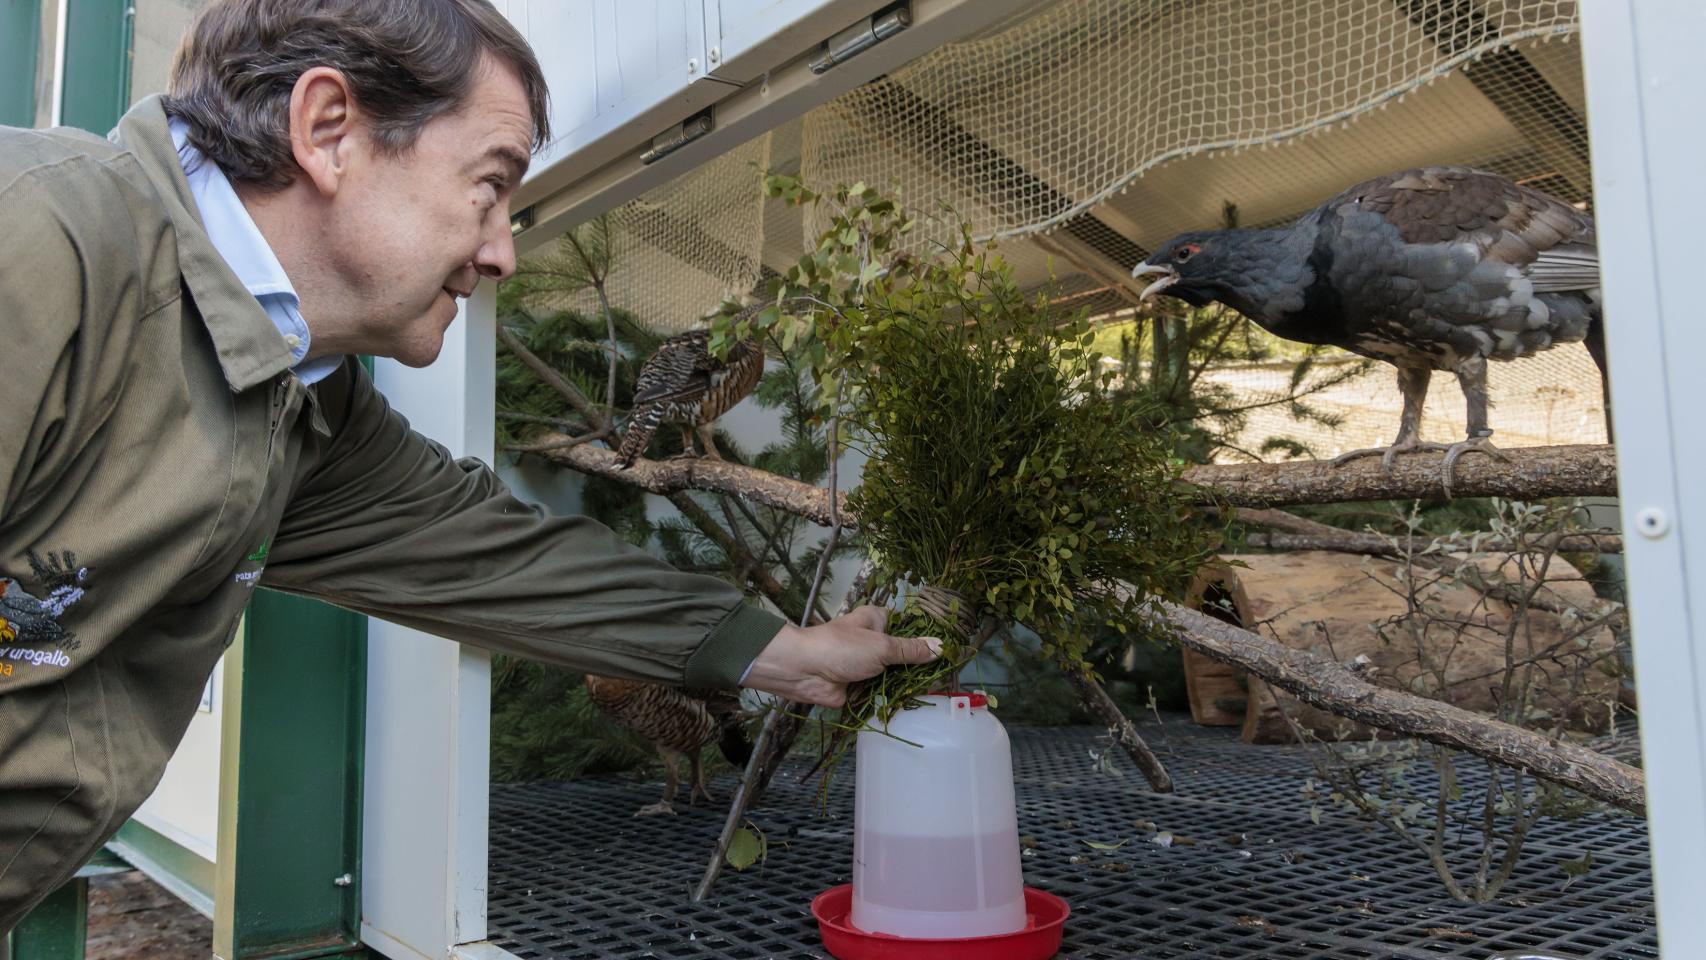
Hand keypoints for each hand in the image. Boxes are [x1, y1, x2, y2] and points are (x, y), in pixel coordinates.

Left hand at [741, 605, 941, 707]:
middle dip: (920, 666)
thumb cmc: (842, 648)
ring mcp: (868, 665)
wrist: (804, 672)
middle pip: (905, 654)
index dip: (928, 637)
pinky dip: (893, 698)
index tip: (950, 650)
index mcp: (878, 620)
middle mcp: (874, 641)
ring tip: (934, 693)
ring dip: (908, 684)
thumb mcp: (882, 646)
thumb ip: (912, 650)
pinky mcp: (861, 686)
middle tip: (945, 677)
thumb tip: (941, 648)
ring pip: (896, 675)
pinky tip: (914, 705)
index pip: (910, 626)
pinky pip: (883, 692)